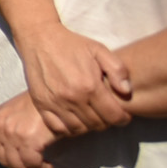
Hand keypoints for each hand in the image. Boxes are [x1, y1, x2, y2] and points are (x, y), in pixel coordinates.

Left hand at [0, 92, 60, 167]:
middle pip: (2, 159)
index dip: (1, 158)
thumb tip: (14, 150)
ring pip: (16, 165)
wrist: (56, 95)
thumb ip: (9, 128)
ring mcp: (11, 132)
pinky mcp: (27, 139)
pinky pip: (31, 164)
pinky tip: (48, 167)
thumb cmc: (40, 104)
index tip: (17, 162)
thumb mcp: (15, 112)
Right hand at [15, 23, 133, 137]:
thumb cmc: (72, 45)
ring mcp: (55, 102)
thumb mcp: (100, 50)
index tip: (122, 114)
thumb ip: (118, 70)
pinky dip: (68, 128)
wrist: (40, 38)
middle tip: (105, 112)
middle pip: (97, 125)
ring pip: (79, 129)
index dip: (123, 118)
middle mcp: (72, 98)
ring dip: (88, 125)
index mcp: (90, 86)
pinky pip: (58, 127)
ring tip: (90, 115)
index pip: (114, 116)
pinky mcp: (41, 104)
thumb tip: (127, 92)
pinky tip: (73, 118)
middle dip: (106, 121)